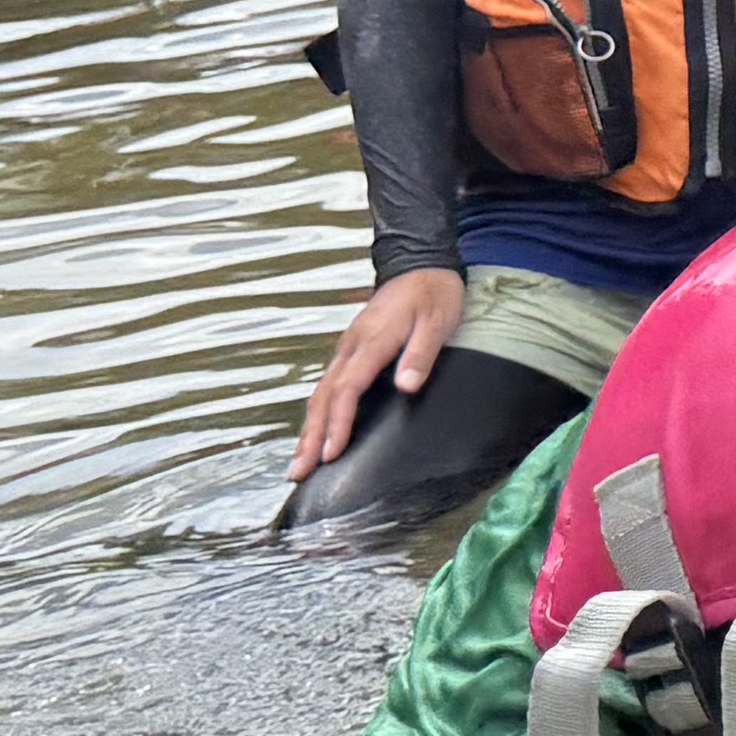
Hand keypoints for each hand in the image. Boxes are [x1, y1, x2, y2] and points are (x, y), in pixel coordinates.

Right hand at [290, 267, 466, 476]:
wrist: (420, 263)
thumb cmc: (434, 294)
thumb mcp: (437, 321)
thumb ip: (421, 354)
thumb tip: (407, 387)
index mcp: (371, 341)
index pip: (348, 389)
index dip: (338, 423)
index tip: (331, 453)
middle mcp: (352, 347)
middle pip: (323, 397)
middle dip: (310, 436)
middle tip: (297, 472)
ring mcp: (348, 348)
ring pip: (320, 393)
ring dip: (308, 428)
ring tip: (299, 463)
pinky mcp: (351, 350)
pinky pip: (328, 385)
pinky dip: (317, 412)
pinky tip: (315, 431)